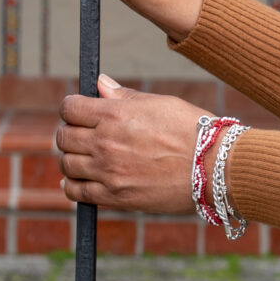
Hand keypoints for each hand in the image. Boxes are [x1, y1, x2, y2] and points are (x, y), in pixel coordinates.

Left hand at [54, 75, 207, 211]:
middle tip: (84, 135)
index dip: (72, 107)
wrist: (215, 168)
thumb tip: (100, 84)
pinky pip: (76, 193)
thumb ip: (124, 96)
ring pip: (67, 164)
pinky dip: (72, 186)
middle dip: (71, 132)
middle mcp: (105, 143)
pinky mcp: (115, 197)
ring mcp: (108, 172)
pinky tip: (80, 181)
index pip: (70, 108)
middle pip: (64, 136)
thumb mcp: (160, 103)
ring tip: (87, 158)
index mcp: (115, 115)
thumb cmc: (193, 130)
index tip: (79, 111)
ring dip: (73, 159)